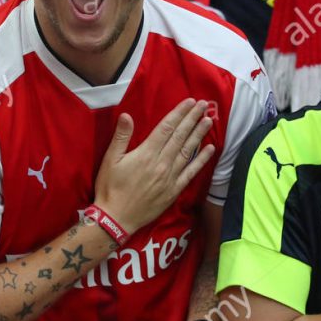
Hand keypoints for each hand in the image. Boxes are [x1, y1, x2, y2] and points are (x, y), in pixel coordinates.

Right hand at [94, 98, 215, 233]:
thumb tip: (126, 115)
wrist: (117, 219)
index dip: (179, 114)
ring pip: (188, 151)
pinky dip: (201, 160)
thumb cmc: (110, 188)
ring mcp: (170, 177)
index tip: (189, 102)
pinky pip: (191, 172)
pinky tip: (210, 150)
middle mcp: (162, 163)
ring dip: (199, 135)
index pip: (166, 128)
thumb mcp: (110, 160)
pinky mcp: (174, 190)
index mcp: (146, 153)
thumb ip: (121, 137)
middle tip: (203, 105)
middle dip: (192, 119)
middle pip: (180, 136)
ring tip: (209, 121)